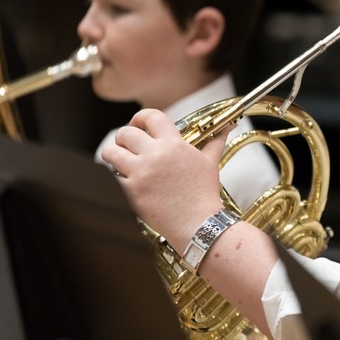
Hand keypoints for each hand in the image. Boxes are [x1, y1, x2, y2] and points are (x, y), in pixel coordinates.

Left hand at [101, 108, 228, 249]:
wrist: (198, 223)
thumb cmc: (204, 194)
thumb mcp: (210, 163)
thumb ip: (215, 142)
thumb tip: (227, 128)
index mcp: (174, 144)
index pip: (151, 116)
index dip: (140, 117)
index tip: (138, 125)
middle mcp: (156, 154)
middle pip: (126, 132)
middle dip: (123, 136)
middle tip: (127, 144)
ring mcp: (142, 172)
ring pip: (112, 151)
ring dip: (112, 152)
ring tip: (118, 159)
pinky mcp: (132, 190)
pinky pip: (114, 175)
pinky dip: (118, 175)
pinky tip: (128, 179)